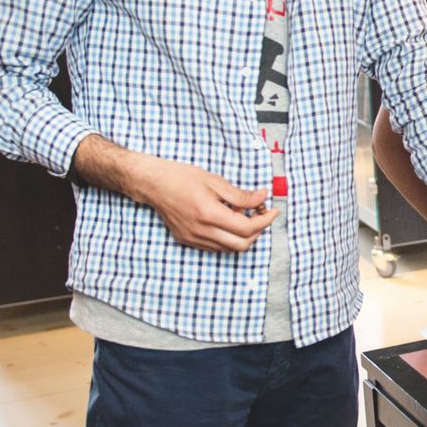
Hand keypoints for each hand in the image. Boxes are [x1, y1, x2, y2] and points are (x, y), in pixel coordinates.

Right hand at [125, 153, 277, 252]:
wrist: (153, 184)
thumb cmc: (182, 177)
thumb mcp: (215, 181)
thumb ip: (240, 194)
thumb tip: (262, 198)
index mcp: (209, 214)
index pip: (247, 228)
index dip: (264, 221)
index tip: (273, 211)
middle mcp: (201, 231)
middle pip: (241, 244)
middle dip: (257, 231)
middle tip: (261, 214)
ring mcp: (193, 239)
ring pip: (229, 249)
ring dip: (243, 236)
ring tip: (243, 216)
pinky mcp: (188, 240)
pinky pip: (216, 247)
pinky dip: (228, 238)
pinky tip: (228, 221)